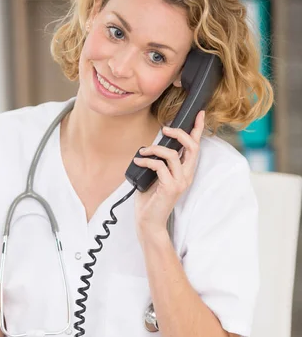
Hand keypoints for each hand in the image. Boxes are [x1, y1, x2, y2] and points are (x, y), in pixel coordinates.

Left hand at [134, 110, 204, 237]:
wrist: (148, 222)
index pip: (196, 148)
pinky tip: (138, 162)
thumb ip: (160, 163)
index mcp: (185, 172)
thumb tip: (152, 147)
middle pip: (192, 147)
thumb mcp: (156, 176)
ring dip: (155, 149)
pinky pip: (159, 166)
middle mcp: (186, 176)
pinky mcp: (170, 188)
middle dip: (179, 134)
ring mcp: (179, 182)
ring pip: (173, 155)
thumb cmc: (151, 200)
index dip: (198, 130)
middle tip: (165, 130)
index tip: (199, 114)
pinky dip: (147, 161)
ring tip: (143, 152)